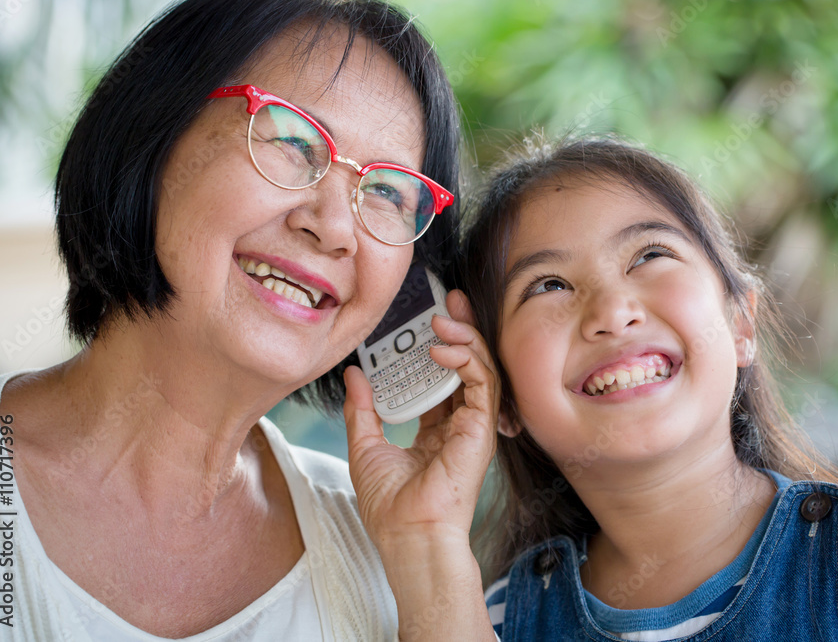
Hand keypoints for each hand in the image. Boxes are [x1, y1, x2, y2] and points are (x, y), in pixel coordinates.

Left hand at [344, 289, 498, 548]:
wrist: (407, 534)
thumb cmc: (390, 505)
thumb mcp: (364, 446)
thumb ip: (362, 409)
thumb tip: (354, 374)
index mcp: (437, 430)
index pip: (444, 377)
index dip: (439, 346)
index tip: (429, 319)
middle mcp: (460, 424)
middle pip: (468, 365)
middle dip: (462, 329)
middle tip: (447, 302)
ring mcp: (474, 426)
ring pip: (482, 368)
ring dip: (465, 337)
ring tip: (442, 319)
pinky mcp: (482, 429)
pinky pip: (483, 383)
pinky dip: (467, 360)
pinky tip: (443, 349)